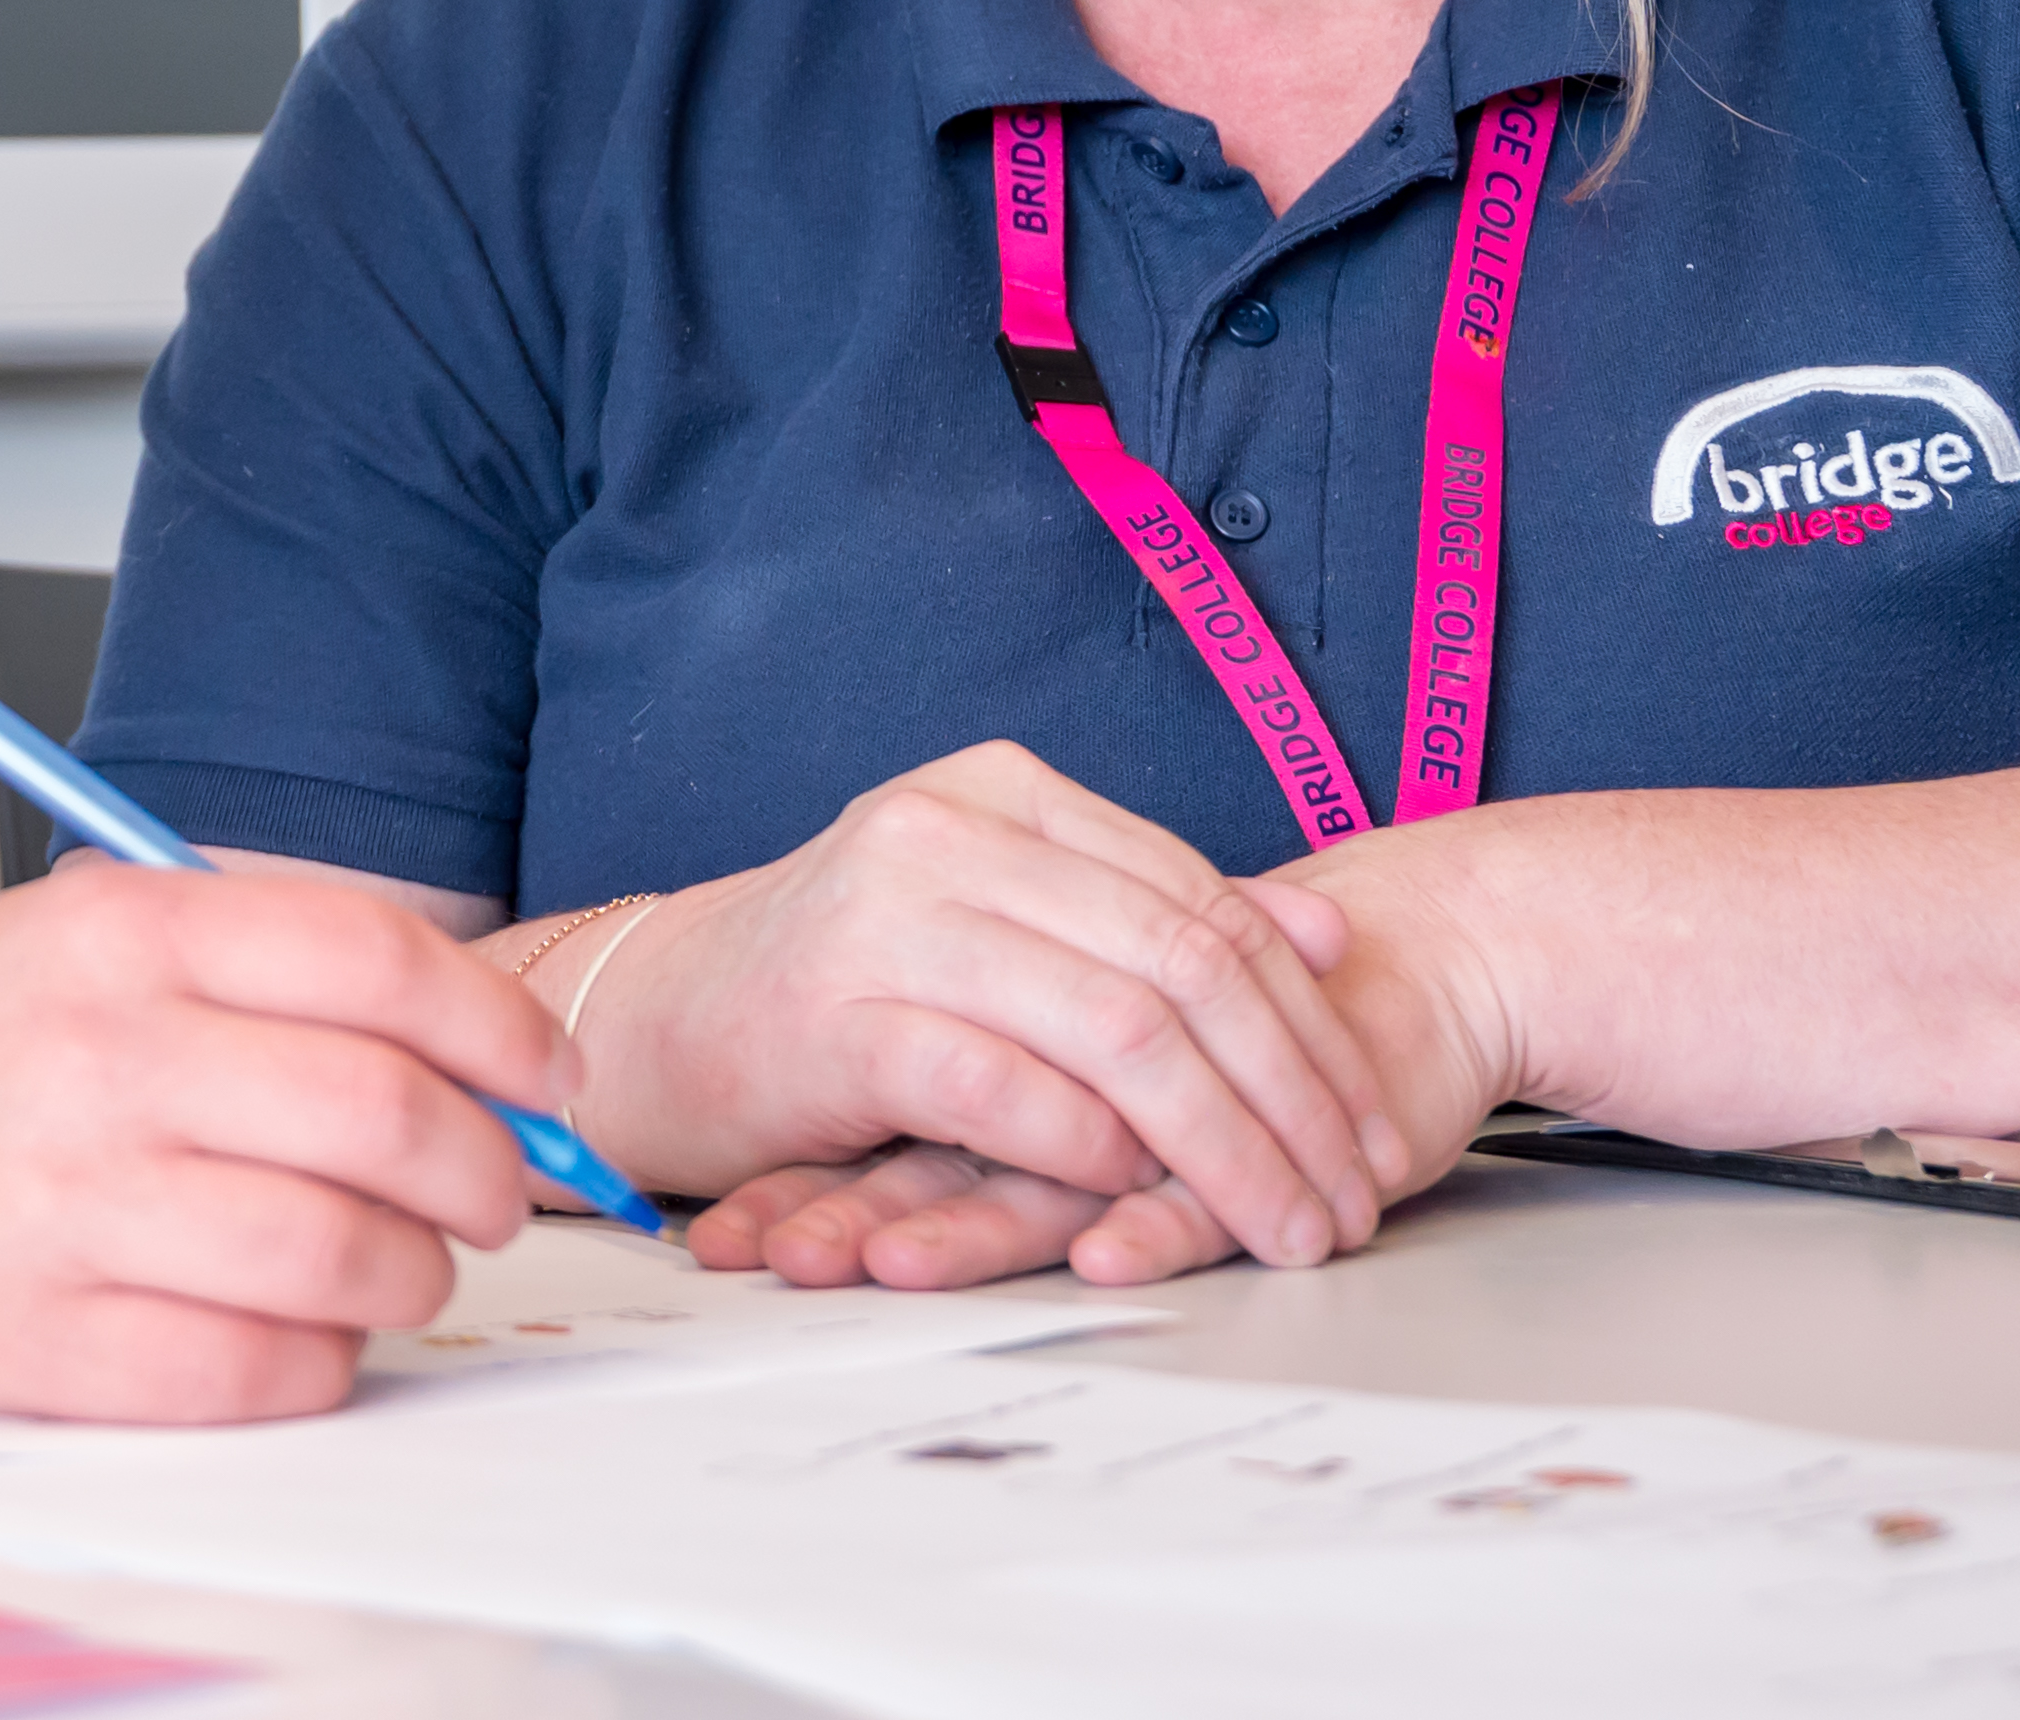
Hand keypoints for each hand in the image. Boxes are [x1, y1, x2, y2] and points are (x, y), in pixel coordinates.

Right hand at [0, 865, 574, 1421]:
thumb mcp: (74, 940)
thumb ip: (256, 968)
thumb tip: (474, 1049)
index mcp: (118, 935)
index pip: (378, 962)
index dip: (502, 1028)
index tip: (548, 1079)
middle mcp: (95, 1058)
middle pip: (387, 1118)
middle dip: (488, 1171)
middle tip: (491, 1192)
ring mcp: (61, 1206)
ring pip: (343, 1258)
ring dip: (411, 1280)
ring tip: (390, 1268)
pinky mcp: (33, 1344)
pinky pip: (257, 1374)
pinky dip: (315, 1367)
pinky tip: (293, 1334)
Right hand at [574, 741, 1398, 1275]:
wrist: (646, 1026)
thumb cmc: (835, 988)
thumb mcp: (1001, 926)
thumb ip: (1143, 920)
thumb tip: (1322, 935)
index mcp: (999, 794)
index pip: (1201, 901)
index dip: (1308, 1021)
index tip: (1373, 1123)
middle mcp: (946, 832)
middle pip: (1182, 966)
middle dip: (1292, 1096)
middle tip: (1354, 1196)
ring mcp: (888, 917)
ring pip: (1121, 1032)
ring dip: (1225, 1147)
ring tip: (1285, 1225)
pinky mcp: (839, 1018)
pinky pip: (1009, 1091)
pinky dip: (1091, 1152)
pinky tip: (1135, 1202)